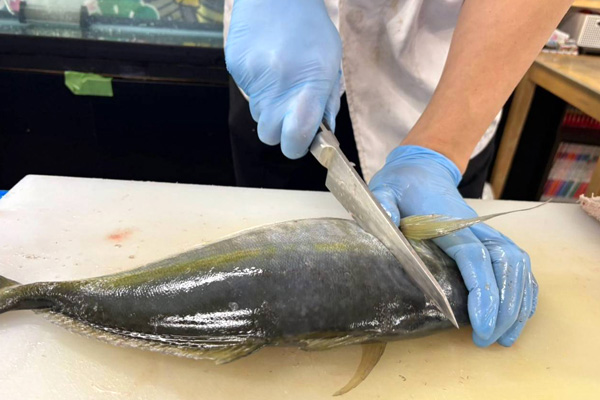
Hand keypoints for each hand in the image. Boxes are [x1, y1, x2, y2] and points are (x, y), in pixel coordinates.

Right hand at [225, 0, 341, 158]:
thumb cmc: (310, 28)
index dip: (297, 146)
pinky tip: (266, 64)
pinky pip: (247, 92)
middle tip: (289, 111)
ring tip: (279, 79)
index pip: (295, 139)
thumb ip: (326, 101)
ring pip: (258, 114)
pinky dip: (258, 86)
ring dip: (269, 106)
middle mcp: (278, 86)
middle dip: (280, 130)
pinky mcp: (236, 68)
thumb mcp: (330, 63)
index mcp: (308, 86)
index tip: (301, 140)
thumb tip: (321, 131)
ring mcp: (253, 77)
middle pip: (270, 135)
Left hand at [369, 145, 537, 346]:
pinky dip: (523, 289)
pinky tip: (518, 314)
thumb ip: (383, 205)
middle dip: (504, 306)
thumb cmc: (402, 186)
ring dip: (517, 302)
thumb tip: (385, 220)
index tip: (481, 324)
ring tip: (505, 337)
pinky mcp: (490, 238)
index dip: (482, 291)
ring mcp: (486, 232)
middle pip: (504, 265)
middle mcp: (475, 227)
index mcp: (449, 221)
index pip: (473, 257)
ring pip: (517, 265)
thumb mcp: (384, 191)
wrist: (421, 169)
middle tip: (489, 340)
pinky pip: (517, 264)